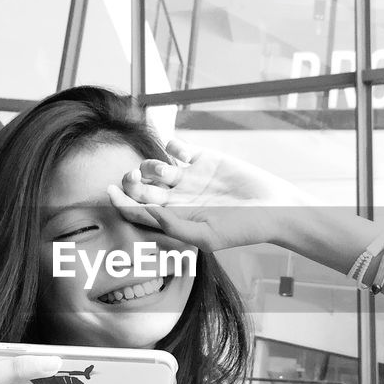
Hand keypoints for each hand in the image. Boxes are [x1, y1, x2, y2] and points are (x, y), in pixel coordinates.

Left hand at [107, 137, 313, 251]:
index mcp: (174, 218)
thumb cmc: (242, 230)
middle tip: (134, 178)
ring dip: (151, 165)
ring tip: (166, 171)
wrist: (274, 208)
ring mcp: (190, 177)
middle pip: (140, 187)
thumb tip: (145, 212)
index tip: (109, 192)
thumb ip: (174, 227)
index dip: (120, 202)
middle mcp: (178, 198)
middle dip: (131, 182)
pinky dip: (172, 146)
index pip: (137, 210)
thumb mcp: (207, 236)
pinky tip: (180, 153)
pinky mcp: (204, 159)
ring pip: (154, 167)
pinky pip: (177, 148)